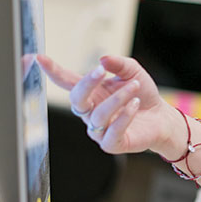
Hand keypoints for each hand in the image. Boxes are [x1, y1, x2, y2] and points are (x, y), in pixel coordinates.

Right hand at [37, 54, 176, 156]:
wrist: (162, 117)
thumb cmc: (142, 94)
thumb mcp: (133, 72)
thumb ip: (119, 63)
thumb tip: (103, 59)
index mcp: (91, 93)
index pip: (67, 82)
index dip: (52, 71)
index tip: (38, 57)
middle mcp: (90, 112)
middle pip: (77, 99)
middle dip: (86, 83)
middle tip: (101, 70)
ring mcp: (99, 130)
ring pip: (98, 115)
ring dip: (117, 98)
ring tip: (134, 87)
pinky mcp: (112, 144)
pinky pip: (112, 132)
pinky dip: (124, 116)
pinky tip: (134, 105)